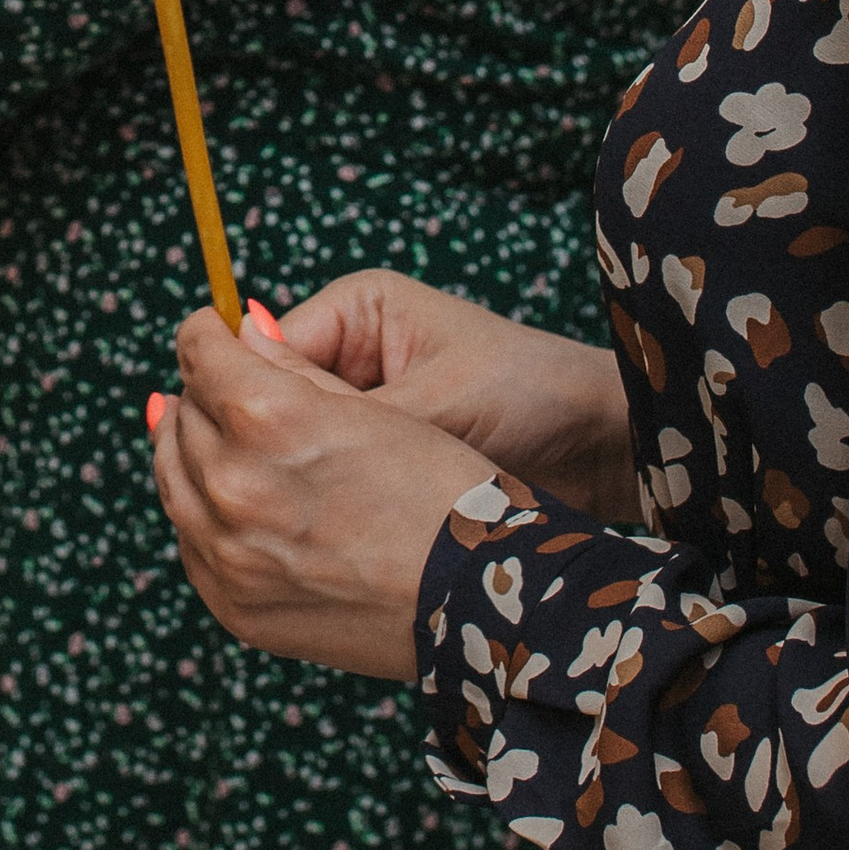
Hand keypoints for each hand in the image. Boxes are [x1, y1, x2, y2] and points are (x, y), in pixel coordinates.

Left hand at [149, 308, 488, 679]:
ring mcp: (228, 554)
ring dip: (188, 450)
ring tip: (211, 436)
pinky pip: (191, 543)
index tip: (215, 332)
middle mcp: (234, 484)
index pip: (200, 353)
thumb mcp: (373, 407)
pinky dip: (200, 512)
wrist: (481, 599)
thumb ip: (290, 366)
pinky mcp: (235, 605)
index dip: (207, 334)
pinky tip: (226, 499)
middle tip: (220, 385)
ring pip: (175, 480)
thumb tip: (239, 333)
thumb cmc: (443, 489)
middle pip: (181, 415)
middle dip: (200, 392)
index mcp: (266, 418)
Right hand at [265, 270, 641, 527]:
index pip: (260, 353)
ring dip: (304, 486)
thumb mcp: (433, 397)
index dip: (246, 405)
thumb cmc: (530, 394)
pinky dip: (327, 512)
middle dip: (277, 450)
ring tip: (325, 518)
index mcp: (353, 313)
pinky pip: (325, 488)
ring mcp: (359, 415)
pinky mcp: (375, 466)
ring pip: (291, 453)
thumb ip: (345, 408)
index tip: (252, 456)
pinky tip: (336, 537)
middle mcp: (347, 359)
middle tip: (295, 498)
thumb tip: (247, 401)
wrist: (602, 451)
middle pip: (266, 405)